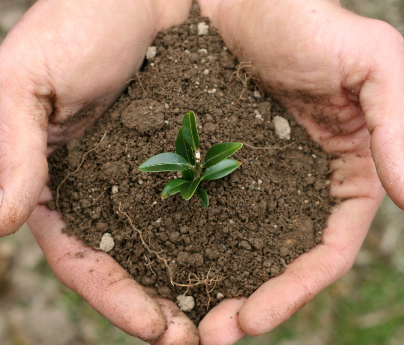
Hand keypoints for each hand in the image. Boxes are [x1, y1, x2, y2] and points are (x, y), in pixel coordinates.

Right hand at [1, 0, 199, 342]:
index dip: (114, 296)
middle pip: (129, 263)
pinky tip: (245, 255)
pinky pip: (201, 204)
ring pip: (167, 241)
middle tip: (197, 338)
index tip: (154, 328)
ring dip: (192, 280)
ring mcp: (146, 173)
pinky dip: (218, 234)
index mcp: (56, 179)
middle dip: (159, 303)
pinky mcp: (184, 153)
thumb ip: (8, 146)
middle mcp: (103, 186)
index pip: (82, 257)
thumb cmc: (80, 20)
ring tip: (225, 313)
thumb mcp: (27, 78)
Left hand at [196, 0, 401, 342]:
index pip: (328, 251)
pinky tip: (165, 265)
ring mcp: (258, 179)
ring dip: (218, 285)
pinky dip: (193, 245)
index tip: (254, 317)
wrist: (241, 0)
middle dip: (252, 303)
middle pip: (281, 262)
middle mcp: (302, 186)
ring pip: (242, 247)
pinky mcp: (218, 164)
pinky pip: (206, 215)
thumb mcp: (373, 62)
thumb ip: (399, 123)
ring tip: (184, 320)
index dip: (296, 290)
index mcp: (346, 175)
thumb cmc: (306, 21)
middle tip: (210, 335)